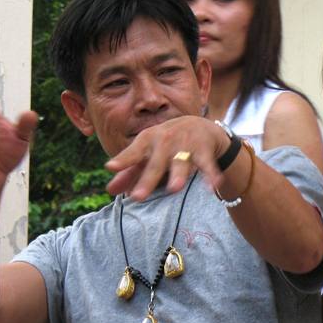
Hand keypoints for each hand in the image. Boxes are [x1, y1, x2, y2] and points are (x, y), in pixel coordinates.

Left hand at [104, 115, 228, 200]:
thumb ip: (130, 172)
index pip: (134, 152)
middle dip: (148, 179)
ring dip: (178, 174)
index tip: (111, 167)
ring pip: (181, 162)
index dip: (123, 160)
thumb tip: (109, 190)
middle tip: (138, 197)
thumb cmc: (166, 142)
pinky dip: (211, 174)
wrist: (199, 125)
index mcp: (148, 140)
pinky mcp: (204, 151)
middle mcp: (165, 140)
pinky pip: (207, 164)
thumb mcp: (147, 153)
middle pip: (156, 163)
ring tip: (174, 188)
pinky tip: (213, 185)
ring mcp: (185, 145)